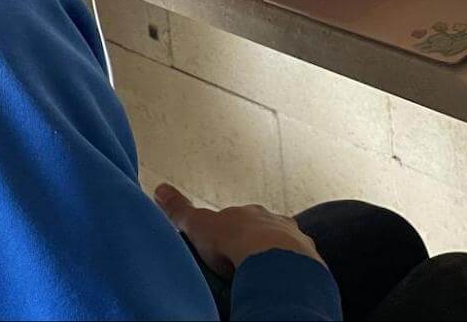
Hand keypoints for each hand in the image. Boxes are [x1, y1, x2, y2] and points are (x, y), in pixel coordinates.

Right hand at [152, 183, 324, 276]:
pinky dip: (291, 269)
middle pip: (263, 229)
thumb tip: (159, 188)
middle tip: (243, 263)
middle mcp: (272, 220)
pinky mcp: (307, 258)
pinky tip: (281, 279)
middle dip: (255, 242)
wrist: (271, 259)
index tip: (224, 245)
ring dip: (275, 255)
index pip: (238, 219)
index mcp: (247, 213)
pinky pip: (300, 263)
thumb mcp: (198, 225)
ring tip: (263, 274)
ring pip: (284, 244)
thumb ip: (180, 209)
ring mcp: (293, 238)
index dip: (230, 232)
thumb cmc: (234, 242)